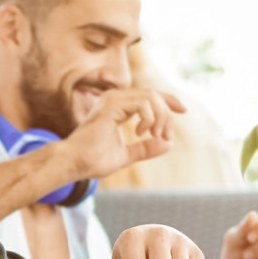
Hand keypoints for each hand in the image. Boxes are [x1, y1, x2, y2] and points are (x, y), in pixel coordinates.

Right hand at [60, 87, 186, 180]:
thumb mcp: (126, 155)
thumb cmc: (92, 161)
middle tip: (166, 136)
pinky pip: (142, 103)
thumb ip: (145, 149)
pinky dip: (149, 118)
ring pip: (150, 97)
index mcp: (117, 107)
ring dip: (160, 117)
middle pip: (153, 95)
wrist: (74, 164)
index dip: (168, 100)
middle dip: (167, 114)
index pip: (149, 95)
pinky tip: (142, 132)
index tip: (183, 110)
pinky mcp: (111, 106)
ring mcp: (112, 100)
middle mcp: (114, 99)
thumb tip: (168, 144)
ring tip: (156, 135)